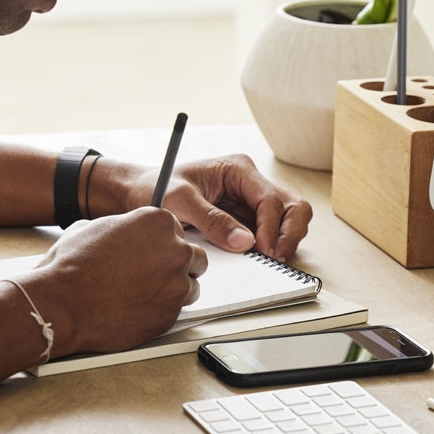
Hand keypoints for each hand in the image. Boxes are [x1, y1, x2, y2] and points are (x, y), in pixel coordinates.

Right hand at [20, 208, 207, 355]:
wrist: (62, 303)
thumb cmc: (71, 266)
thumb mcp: (91, 228)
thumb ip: (119, 228)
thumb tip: (120, 233)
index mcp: (157, 222)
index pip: (176, 230)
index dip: (163, 243)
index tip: (154, 251)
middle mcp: (175, 250)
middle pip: (194, 257)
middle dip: (177, 266)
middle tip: (155, 274)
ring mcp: (176, 283)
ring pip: (191, 286)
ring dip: (174, 290)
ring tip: (145, 294)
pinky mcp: (171, 313)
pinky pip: (177, 311)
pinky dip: (162, 311)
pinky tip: (138, 309)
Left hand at [131, 155, 311, 262]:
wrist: (140, 194)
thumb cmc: (156, 188)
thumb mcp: (178, 202)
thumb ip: (211, 220)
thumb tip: (246, 242)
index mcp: (238, 169)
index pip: (271, 199)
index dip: (272, 228)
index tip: (263, 251)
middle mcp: (251, 184)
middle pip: (293, 207)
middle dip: (290, 234)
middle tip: (277, 261)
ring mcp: (250, 202)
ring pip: (289, 221)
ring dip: (284, 242)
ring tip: (269, 264)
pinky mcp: (246, 221)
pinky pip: (271, 235)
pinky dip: (271, 249)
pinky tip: (258, 262)